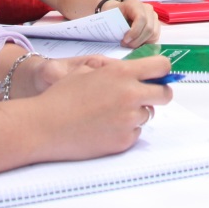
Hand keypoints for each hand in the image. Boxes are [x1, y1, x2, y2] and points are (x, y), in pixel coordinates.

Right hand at [20, 56, 172, 160]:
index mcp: (122, 73)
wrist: (43, 126)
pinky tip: (103, 128)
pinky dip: (124, 130)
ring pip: (147, 114)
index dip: (163, 70)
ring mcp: (129, 120)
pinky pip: (135, 133)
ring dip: (135, 113)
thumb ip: (116, 70)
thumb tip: (137, 72)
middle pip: (165, 94)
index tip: (159, 75)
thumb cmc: (61, 96)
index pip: (161, 66)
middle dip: (158, 94)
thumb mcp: (88, 71)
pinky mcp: (124, 141)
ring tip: (108, 114)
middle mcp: (131, 95)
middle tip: (145, 96)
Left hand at [115, 0, 160, 46]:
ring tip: (130, 44)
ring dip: (141, 42)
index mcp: (136, 4)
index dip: (134, 32)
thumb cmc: (114, 14)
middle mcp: (148, 9)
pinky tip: (136, 42)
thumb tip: (123, 39)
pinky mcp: (156, 24)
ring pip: (153, 34)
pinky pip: (155, 37)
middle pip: (149, 28)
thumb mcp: (112, 17)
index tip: (124, 41)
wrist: (118, 11)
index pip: (141, 19)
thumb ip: (117, 26)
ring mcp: (153, 16)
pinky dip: (146, 42)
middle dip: (137, 40)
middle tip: (125, 44)